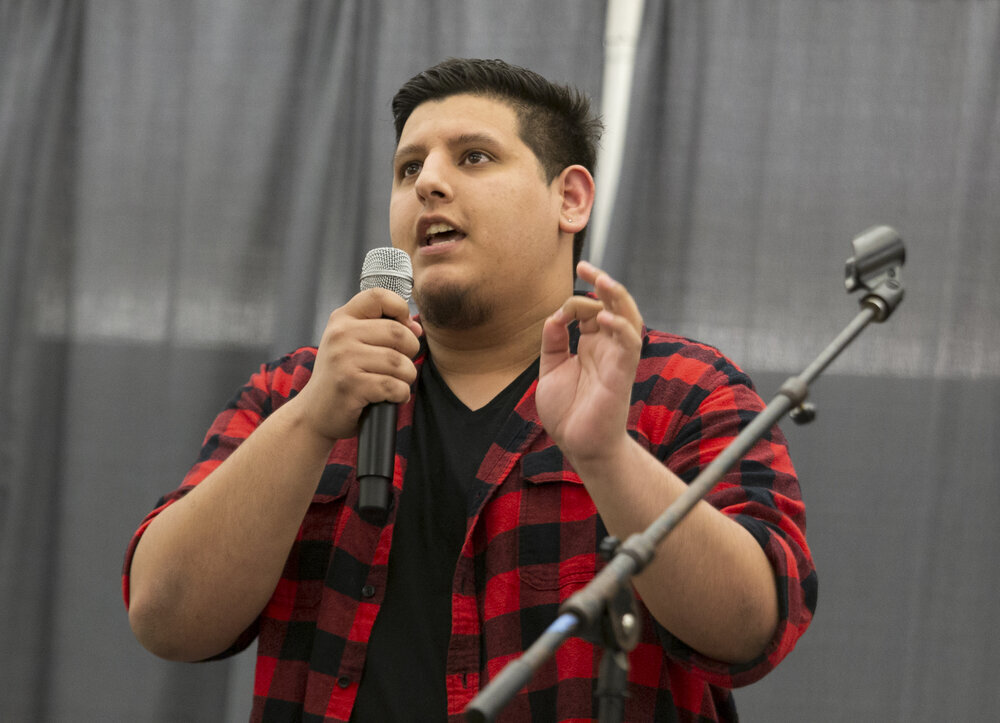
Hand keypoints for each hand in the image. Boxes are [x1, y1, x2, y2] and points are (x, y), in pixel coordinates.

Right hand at [292, 288, 421, 441]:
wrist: (315, 412)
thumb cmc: (341, 376)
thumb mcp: (352, 344)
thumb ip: (381, 329)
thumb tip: (416, 327)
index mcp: (342, 319)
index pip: (379, 296)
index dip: (400, 309)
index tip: (403, 328)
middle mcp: (340, 334)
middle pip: (398, 333)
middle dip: (410, 351)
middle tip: (400, 365)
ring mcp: (344, 360)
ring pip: (399, 362)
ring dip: (406, 377)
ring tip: (396, 382)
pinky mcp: (350, 385)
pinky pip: (394, 386)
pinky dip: (400, 394)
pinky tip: (391, 397)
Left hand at [536, 261, 642, 464]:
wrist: (580, 447)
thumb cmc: (568, 412)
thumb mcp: (551, 370)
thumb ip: (552, 342)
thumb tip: (555, 315)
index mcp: (591, 345)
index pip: (589, 310)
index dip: (573, 303)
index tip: (558, 314)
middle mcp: (607, 348)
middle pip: (613, 305)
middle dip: (602, 284)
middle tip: (585, 267)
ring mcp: (617, 358)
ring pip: (628, 318)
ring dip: (617, 297)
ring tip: (603, 280)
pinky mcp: (622, 373)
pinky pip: (630, 344)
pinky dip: (619, 327)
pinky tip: (603, 318)